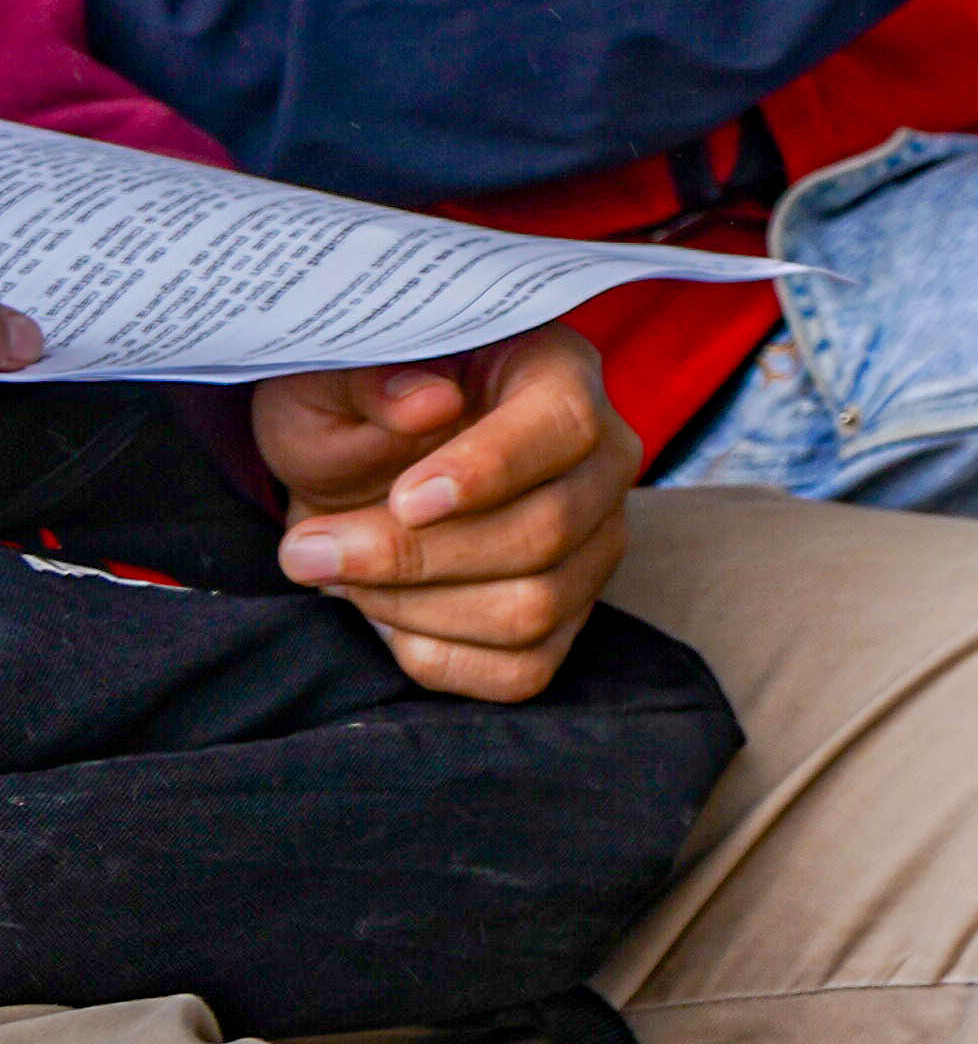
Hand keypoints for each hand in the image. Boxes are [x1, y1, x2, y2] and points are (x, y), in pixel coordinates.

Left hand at [249, 327, 638, 706]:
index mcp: (557, 373)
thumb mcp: (329, 378)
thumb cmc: (348, 409)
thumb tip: (429, 404)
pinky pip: (523, 669)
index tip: (402, 500)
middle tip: (309, 551)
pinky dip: (440, 658)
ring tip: (339, 575)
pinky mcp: (568, 616)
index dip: (489, 470)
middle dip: (413, 556)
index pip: (564, 426)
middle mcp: (601, 459)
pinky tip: (386, 616)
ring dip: (413, 607)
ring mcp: (596, 543)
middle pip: (547, 531)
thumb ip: (368, 382)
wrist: (353, 468)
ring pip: (535, 607)